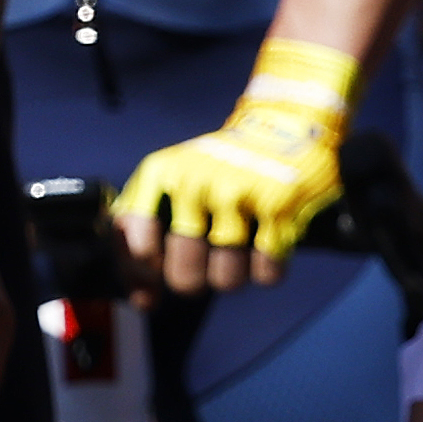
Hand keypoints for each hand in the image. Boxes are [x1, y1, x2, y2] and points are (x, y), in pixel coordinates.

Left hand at [114, 37, 358, 291]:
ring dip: (233, 273)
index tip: (158, 269)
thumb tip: (143, 299)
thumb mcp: (170, 176)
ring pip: (226, 279)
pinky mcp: (277, 206)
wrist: (284, 122)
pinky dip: (267, 269)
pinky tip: (265, 244)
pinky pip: (266, 273)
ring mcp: (237, 195)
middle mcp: (195, 184)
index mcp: (162, 175)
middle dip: (194, 278)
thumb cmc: (220, 164)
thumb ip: (139, 230)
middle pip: (184, 277)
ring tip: (237, 248)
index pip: (137, 249)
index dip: (147, 272)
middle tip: (204, 260)